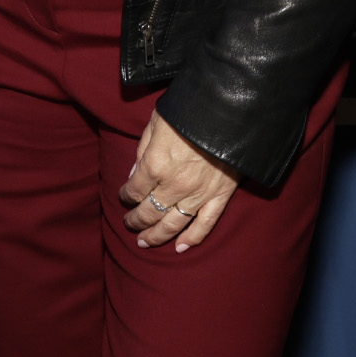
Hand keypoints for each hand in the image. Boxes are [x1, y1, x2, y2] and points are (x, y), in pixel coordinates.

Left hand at [121, 111, 240, 252]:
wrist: (231, 108)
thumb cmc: (190, 109)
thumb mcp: (157, 121)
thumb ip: (143, 150)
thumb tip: (134, 175)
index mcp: (155, 165)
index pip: (134, 190)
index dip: (125, 195)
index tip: (124, 195)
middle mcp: (174, 185)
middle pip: (149, 212)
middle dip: (135, 219)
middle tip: (129, 223)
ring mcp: (198, 194)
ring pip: (172, 224)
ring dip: (155, 236)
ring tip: (143, 242)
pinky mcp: (220, 196)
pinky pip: (204, 224)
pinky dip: (192, 239)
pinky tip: (180, 248)